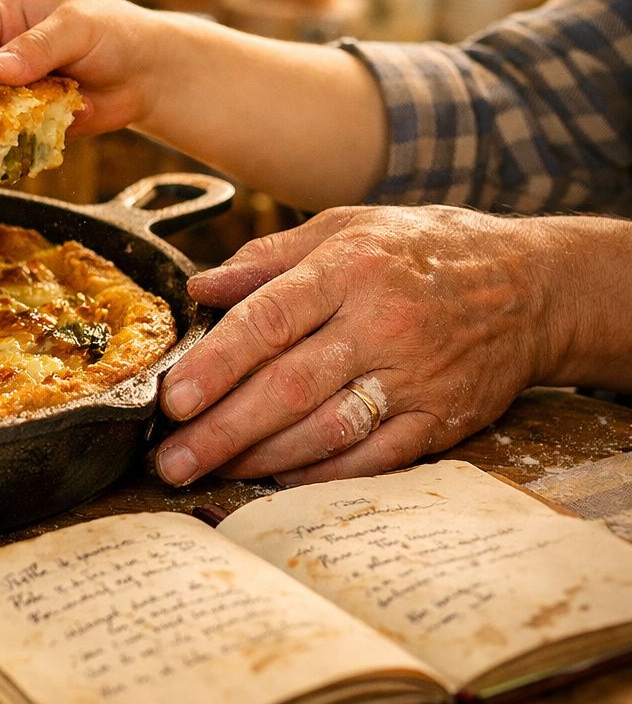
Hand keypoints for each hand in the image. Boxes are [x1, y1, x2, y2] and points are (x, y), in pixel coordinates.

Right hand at [0, 0, 165, 135]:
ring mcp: (18, 89)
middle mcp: (6, 53)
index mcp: (8, 16)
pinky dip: (43, 130)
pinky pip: (21, 132)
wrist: (151, 72)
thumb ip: (39, 45)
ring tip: (55, 107)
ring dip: (20, 116)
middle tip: (12, 105)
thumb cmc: (115, 31)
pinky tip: (78, 113)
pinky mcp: (33, 120)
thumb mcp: (77, 27)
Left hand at [153, 205, 553, 486]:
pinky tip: (275, 477)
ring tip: (209, 470)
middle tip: (169, 458)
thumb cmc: (422, 249)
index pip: (268, 321)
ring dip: (260, 459)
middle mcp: (380, 325)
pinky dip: (320, 474)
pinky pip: (373, 458)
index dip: (215, 364)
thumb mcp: (345, 226)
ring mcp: (414, 376)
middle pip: (288, 387)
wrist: (532, 283)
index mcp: (348, 270)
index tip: (171, 399)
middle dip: (221, 429)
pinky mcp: (441, 418)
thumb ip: (267, 258)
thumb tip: (200, 287)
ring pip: (326, 430)